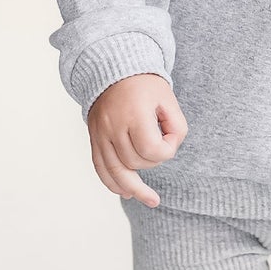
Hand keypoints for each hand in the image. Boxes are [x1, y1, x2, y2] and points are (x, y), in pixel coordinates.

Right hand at [86, 73, 187, 205]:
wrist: (112, 69)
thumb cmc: (144, 84)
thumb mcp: (168, 99)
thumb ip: (177, 126)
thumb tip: (167, 151)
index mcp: (133, 112)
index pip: (151, 149)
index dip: (167, 150)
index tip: (170, 137)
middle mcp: (112, 125)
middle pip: (135, 161)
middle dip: (153, 161)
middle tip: (160, 145)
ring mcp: (99, 133)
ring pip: (116, 171)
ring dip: (135, 187)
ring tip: (152, 200)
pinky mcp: (94, 139)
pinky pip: (100, 168)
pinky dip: (112, 183)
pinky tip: (126, 193)